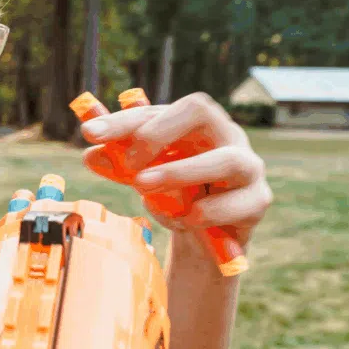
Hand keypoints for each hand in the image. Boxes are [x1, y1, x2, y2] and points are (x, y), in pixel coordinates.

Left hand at [80, 91, 272, 247]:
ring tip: (144, 188)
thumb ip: (119, 165)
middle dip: (157, 133)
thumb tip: (91, 155)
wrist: (206, 238)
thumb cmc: (176, 196)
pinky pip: (237, 204)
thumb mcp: (142, 177)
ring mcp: (248, 166)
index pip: (159, 110)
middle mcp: (225, 135)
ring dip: (180, 173)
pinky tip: (184, 220)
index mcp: (194, 124)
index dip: (123, 121)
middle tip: (127, 165)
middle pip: (200, 111)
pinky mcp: (258, 201)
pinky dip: (206, 213)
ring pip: (226, 160)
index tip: (90, 134)